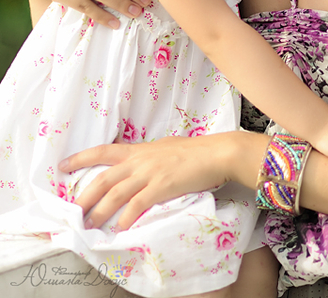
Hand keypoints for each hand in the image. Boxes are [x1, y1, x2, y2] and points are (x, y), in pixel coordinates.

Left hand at [58, 134, 234, 229]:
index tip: (63, 166)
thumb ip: (146, 157)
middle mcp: (140, 160)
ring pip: (116, 194)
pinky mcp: (162, 187)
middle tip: (73, 211)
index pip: (103, 151)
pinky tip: (120, 228)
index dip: (81, 158)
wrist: (215, 153)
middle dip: (84, 196)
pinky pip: (138, 205)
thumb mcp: (163, 148)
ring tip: (90, 225)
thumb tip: (135, 164)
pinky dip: (126, 218)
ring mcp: (150, 173)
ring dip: (100, 211)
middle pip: (103, 178)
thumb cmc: (192, 151)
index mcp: (139, 150)